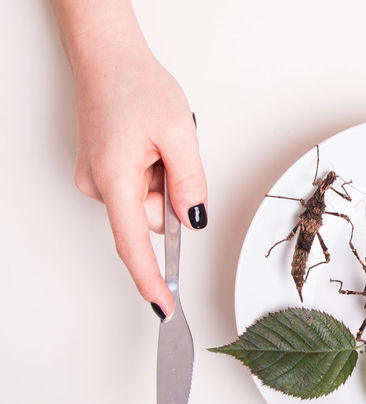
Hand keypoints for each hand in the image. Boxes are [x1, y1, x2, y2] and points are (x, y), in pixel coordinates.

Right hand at [72, 46, 206, 318]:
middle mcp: (97, 184)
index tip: (164, 307)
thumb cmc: (136, 86)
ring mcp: (96, 179)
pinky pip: (139, 189)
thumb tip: (193, 219)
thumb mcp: (179, 132)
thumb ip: (189, 181)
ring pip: (148, 203)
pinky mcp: (101, 172)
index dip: (151, 279)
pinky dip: (153, 173)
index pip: (134, 243)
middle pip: (151, 218)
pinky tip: (150, 144)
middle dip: (174, 194)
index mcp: (114, 178)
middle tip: (175, 152)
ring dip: (164, 180)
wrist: (107, 58)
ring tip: (160, 142)